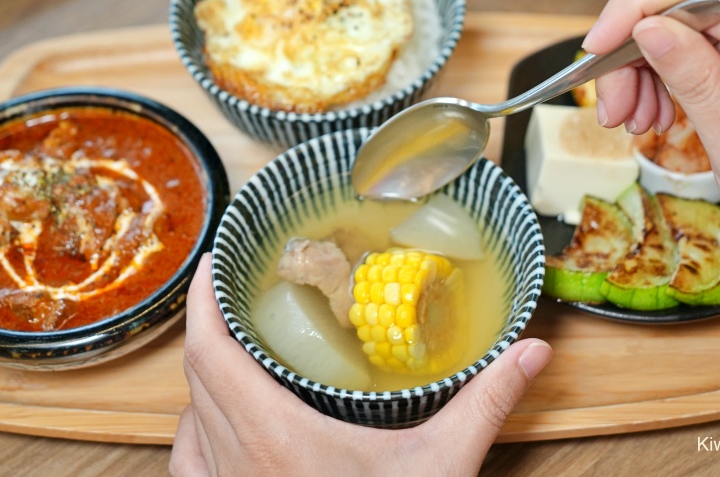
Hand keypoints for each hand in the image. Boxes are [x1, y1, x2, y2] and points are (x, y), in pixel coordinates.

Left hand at [169, 255, 552, 475]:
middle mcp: (234, 462)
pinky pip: (186, 461)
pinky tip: (220, 422)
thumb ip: (485, 403)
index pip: (211, 351)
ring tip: (233, 347)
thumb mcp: (443, 466)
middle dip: (208, 325)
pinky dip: (196, 429)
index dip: (202, 301)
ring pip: (187, 418)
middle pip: (197, 373)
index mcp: (276, 438)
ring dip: (204, 378)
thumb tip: (533, 351)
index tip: (215, 263)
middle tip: (233, 292)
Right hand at [582, 0, 719, 321]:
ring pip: (689, 26)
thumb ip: (696, 82)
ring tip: (636, 122)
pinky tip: (662, 113)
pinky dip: (674, 75)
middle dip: (634, 52)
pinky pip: (709, 44)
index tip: (596, 49)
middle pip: (685, 5)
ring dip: (649, 69)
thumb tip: (647, 27)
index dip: (634, 6)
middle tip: (612, 110)